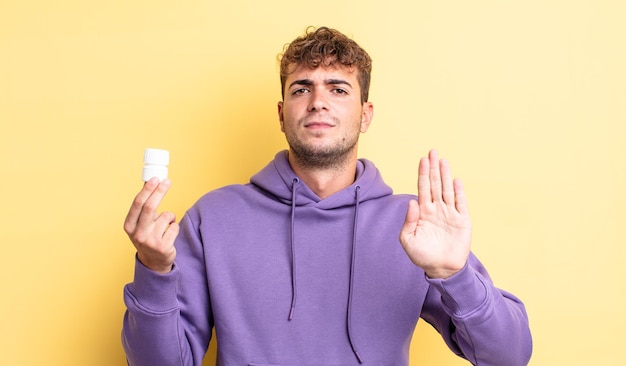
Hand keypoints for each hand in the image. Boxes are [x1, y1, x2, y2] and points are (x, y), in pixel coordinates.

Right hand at [123, 178, 178, 273]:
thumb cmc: (148, 235)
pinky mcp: (163, 247)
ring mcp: (150, 241)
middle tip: (167, 181)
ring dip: (170, 216)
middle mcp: (138, 234)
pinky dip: (174, 226)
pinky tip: (169, 234)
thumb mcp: (140, 222)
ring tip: (165, 225)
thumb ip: (144, 206)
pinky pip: (174, 226)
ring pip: (166, 216)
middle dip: (160, 191)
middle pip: (150, 207)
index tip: (155, 179)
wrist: (154, 261)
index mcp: (129, 226)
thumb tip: (150, 182)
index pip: (138, 204)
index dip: (147, 190)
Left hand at [399, 150, 471, 278]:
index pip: (423, 188)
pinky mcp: (462, 221)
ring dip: (445, 175)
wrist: (441, 269)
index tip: (422, 160)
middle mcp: (437, 209)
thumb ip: (408, 221)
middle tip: (432, 152)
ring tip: (443, 161)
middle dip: (433, 168)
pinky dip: (459, 192)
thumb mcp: (408, 240)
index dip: (422, 174)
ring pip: (447, 190)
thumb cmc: (422, 255)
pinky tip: (456, 181)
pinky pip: (460, 204)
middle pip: (434, 184)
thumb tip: (412, 202)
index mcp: (423, 212)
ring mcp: (450, 214)